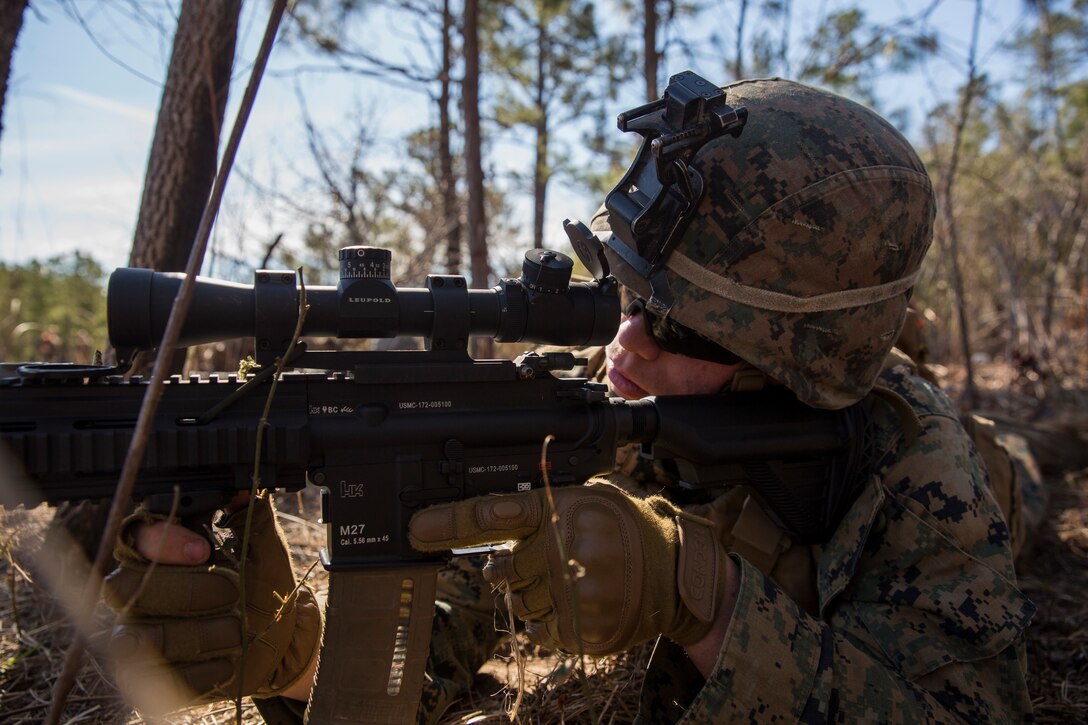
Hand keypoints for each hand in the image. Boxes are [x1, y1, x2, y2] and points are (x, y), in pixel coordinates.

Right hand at [102, 494, 321, 712]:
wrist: (276, 640)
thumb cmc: (261, 588)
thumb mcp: (263, 550)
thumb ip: (251, 517)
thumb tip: (245, 489)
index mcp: (157, 552)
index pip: (136, 536)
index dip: (164, 542)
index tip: (203, 550)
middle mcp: (134, 593)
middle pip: (132, 588)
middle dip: (189, 589)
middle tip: (231, 590)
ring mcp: (134, 637)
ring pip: (145, 635)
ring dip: (201, 632)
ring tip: (236, 629)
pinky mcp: (149, 677)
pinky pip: (161, 675)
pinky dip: (202, 668)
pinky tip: (228, 661)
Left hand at [409, 481, 728, 655]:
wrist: (675, 570)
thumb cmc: (625, 528)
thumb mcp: (587, 498)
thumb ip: (540, 507)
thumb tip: (482, 516)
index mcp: (563, 510)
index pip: (493, 514)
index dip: (450, 521)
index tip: (417, 529)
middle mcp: (565, 550)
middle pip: (501, 570)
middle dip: (506, 569)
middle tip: (533, 563)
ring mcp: (575, 594)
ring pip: (519, 604)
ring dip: (530, 597)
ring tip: (563, 582)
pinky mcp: (584, 629)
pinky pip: (541, 633)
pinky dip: (547, 623)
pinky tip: (570, 606)